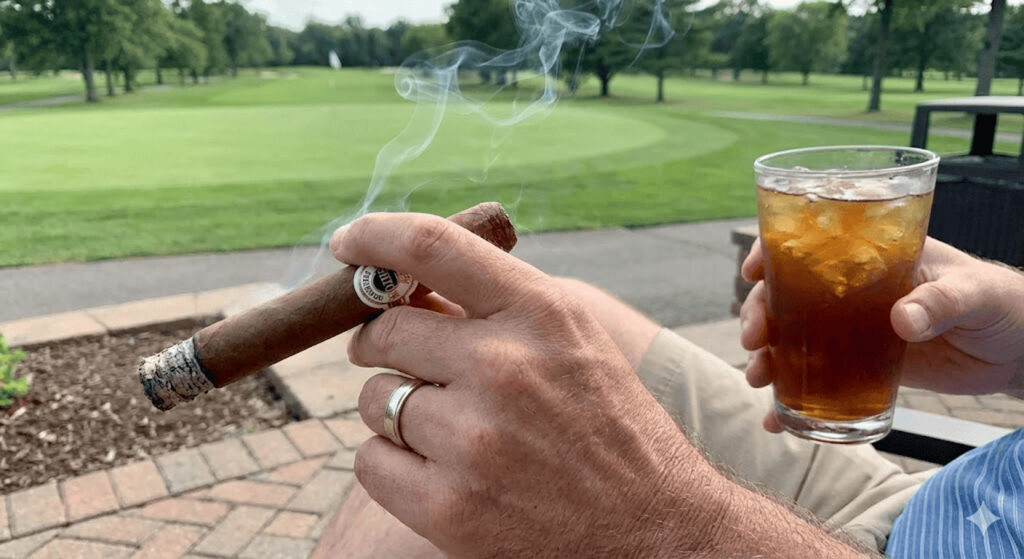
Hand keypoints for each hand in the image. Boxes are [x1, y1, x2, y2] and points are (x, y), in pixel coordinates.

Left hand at [330, 212, 726, 556]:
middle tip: (404, 361)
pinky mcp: (450, 509)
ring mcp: (474, 441)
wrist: (656, 531)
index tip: (347, 244)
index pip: (432, 247)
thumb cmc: (610, 428)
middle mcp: (505, 368)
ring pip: (375, 399)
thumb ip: (495, 309)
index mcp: (542, 314)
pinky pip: (370, 461)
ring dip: (394, 409)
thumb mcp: (573, 345)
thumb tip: (404, 289)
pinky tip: (439, 471)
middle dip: (380, 342)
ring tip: (449, 430)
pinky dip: (391, 463)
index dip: (375, 236)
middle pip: (386, 330)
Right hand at [741, 237, 1023, 430]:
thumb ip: (941, 301)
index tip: (753, 273)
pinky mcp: (861, 365)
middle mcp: (852, 288)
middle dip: (759, 314)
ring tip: (758, 379)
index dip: (773, 252)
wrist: (1018, 351)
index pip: (811, 242)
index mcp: (874, 256)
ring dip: (767, 356)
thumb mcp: (976, 294)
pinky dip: (794, 401)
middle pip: (787, 293)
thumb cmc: (1002, 303)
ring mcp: (852, 328)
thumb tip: (902, 320)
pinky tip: (777, 421)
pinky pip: (818, 379)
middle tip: (754, 340)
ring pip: (792, 336)